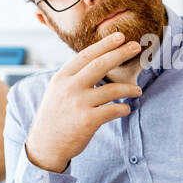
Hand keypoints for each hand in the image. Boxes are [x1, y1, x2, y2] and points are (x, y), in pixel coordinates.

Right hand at [24, 31, 143, 172]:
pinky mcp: (87, 121)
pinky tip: (126, 109)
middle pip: (100, 65)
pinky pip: (113, 110)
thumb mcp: (57, 91)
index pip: (86, 55)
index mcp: (62, 78)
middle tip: (136, 47)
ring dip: (129, 88)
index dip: (105, 45)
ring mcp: (78, 104)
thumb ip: (74, 78)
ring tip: (137, 90)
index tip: (120, 37)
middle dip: (120, 53)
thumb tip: (97, 62)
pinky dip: (123, 108)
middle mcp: (69, 87)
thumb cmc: (55, 117)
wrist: (44, 146)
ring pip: (112, 89)